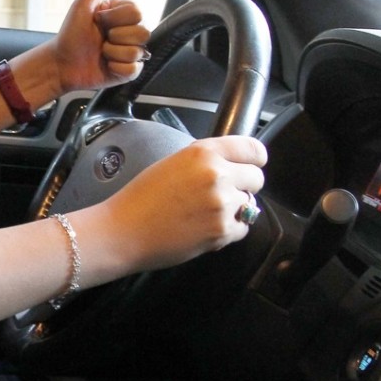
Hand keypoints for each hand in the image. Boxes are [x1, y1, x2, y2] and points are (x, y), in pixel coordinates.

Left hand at [49, 0, 149, 94]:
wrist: (61, 64)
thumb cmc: (69, 34)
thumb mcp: (84, 5)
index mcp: (121, 15)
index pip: (137, 12)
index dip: (114, 18)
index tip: (97, 20)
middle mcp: (129, 32)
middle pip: (143, 31)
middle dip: (115, 36)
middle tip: (99, 38)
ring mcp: (130, 52)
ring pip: (138, 51)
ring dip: (113, 53)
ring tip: (100, 52)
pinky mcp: (129, 72)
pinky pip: (134, 69)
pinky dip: (116, 68)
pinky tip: (105, 65)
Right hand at [75, 135, 267, 283]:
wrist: (123, 231)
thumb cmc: (140, 199)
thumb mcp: (172, 163)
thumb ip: (204, 160)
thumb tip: (232, 166)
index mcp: (202, 152)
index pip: (253, 149)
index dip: (254, 159)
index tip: (250, 165)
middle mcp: (216, 174)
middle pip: (257, 178)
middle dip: (243, 186)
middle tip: (220, 194)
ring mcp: (221, 203)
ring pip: (250, 204)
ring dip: (235, 209)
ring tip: (205, 213)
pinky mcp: (222, 230)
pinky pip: (243, 228)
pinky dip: (228, 230)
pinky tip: (203, 227)